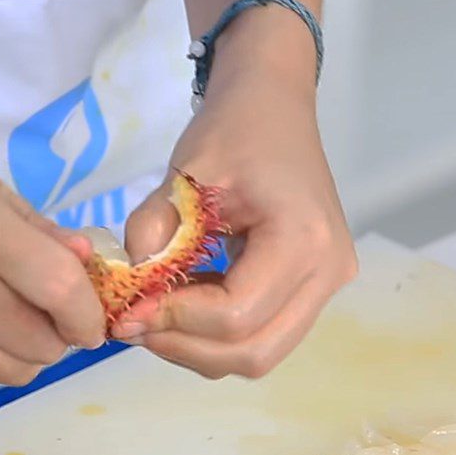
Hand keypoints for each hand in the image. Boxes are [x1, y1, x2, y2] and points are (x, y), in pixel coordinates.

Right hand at [0, 113, 104, 385]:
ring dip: (27, 351)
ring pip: (10, 370)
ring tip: (10, 318)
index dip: (87, 310)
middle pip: (39, 342)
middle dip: (63, 335)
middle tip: (54, 315)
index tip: (93, 318)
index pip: (54, 285)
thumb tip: (86, 262)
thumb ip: (36, 226)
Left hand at [112, 10, 356, 378]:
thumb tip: (127, 290)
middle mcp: (328, 272)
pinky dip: (219, 332)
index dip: (175, 321)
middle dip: (187, 346)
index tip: (127, 308)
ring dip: (202, 346)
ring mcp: (328, 282)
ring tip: (156, 312)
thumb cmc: (233, 127)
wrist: (273, 103)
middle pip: (255, 351)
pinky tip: (185, 302)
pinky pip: (266, 329)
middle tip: (135, 322)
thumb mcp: (183, 174)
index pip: (236, 314)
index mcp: (303, 239)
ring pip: (262, 351)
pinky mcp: (315, 283)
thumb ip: (152, 231)